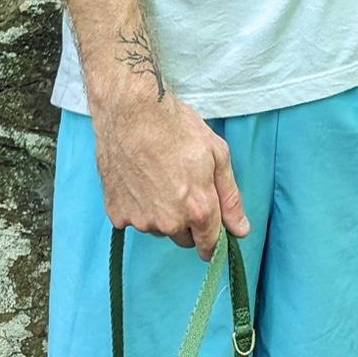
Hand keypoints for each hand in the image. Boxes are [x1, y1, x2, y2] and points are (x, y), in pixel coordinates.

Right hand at [94, 93, 250, 259]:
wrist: (131, 110)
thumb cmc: (176, 126)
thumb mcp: (217, 153)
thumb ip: (230, 197)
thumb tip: (241, 230)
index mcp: (198, 208)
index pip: (210, 246)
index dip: (213, 238)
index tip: (211, 228)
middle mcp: (169, 222)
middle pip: (184, 238)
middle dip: (188, 221)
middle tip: (182, 186)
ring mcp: (140, 220)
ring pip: (158, 228)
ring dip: (162, 212)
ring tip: (158, 176)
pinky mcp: (116, 214)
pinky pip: (133, 219)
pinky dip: (137, 205)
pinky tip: (138, 178)